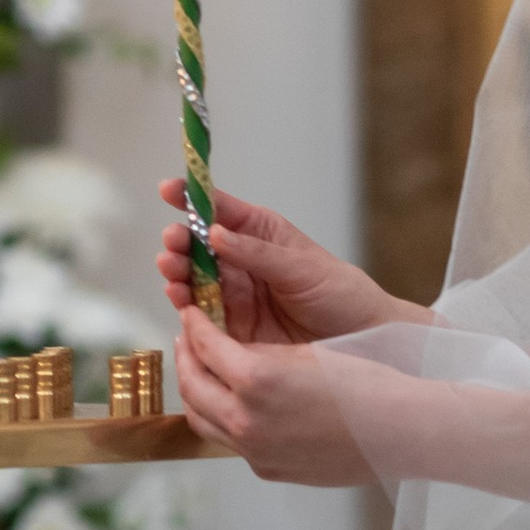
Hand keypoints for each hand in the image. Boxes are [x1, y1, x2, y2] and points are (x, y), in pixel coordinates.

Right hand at [157, 178, 406, 345]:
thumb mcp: (302, 267)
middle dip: (180, 240)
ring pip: (193, 277)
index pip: (219, 210)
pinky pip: (200, 313)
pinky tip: (178, 298)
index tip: (168, 189)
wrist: (360, 340)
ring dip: (177, 271)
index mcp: (260, 233)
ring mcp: (234, 294)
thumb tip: (214, 233)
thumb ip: (257, 253)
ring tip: (171, 269)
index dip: (192, 197)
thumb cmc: (339, 293)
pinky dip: (184, 305)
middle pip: (198, 245)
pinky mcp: (232, 327)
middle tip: (174, 242)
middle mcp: (241, 260)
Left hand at [171, 313, 374, 486]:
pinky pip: (230, 440)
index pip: (206, 346)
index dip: (196, 325)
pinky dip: (223, 417)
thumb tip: (229, 352)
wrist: (400, 430)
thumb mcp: (305, 352)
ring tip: (203, 370)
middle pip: (193, 385)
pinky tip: (234, 402)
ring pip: (203, 419)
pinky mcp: (267, 468)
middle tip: (189, 338)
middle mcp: (246, 419)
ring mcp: (255, 450)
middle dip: (186, 357)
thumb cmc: (364, 381)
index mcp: (255, 380)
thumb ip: (258, 353)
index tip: (192, 313)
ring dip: (197, 391)